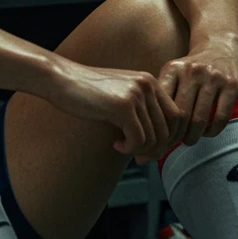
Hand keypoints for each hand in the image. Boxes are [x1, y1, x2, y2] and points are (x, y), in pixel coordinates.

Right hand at [45, 61, 185, 164]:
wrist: (60, 79)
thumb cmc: (86, 92)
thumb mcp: (120, 96)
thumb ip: (141, 110)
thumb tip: (159, 141)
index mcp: (150, 81)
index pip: (176, 116)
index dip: (169, 138)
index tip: (151, 150)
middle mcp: (147, 85)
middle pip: (169, 128)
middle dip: (158, 150)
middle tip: (141, 159)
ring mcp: (136, 94)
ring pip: (154, 137)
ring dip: (141, 151)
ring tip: (124, 148)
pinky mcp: (122, 106)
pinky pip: (138, 139)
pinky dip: (130, 148)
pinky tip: (116, 144)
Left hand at [157, 38, 237, 145]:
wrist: (219, 45)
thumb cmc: (189, 69)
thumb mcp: (171, 73)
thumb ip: (160, 95)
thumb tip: (144, 128)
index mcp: (172, 69)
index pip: (162, 105)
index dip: (159, 127)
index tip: (156, 138)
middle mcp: (192, 72)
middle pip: (180, 115)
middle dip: (174, 136)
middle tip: (171, 146)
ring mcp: (213, 78)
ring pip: (199, 119)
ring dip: (193, 136)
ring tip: (188, 141)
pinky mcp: (232, 85)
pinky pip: (220, 117)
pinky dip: (212, 131)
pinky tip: (207, 133)